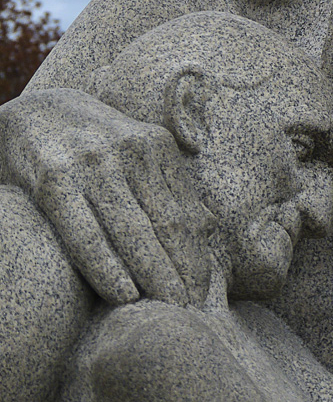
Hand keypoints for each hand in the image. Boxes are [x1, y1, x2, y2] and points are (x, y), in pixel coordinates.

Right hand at [0, 89, 215, 305]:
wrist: (35, 111)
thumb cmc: (95, 144)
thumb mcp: (138, 151)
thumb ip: (170, 186)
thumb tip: (208, 226)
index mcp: (156, 145)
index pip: (185, 212)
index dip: (196, 256)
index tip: (203, 291)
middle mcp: (131, 150)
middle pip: (165, 222)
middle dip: (182, 271)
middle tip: (192, 309)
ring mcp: (93, 163)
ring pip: (131, 229)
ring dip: (154, 274)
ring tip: (168, 307)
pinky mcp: (54, 177)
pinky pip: (85, 232)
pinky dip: (106, 266)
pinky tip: (124, 294)